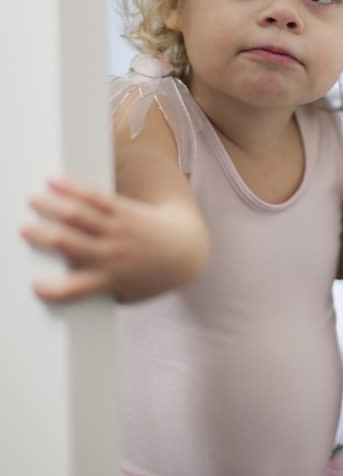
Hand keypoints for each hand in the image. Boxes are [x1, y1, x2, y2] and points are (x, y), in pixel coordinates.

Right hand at [21, 176, 208, 303]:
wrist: (185, 251)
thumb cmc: (150, 277)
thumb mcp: (126, 295)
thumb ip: (99, 293)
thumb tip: (66, 288)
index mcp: (109, 280)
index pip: (76, 289)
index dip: (54, 290)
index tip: (34, 285)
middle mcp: (112, 254)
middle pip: (71, 243)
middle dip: (43, 235)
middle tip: (23, 229)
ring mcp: (119, 230)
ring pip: (80, 216)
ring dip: (53, 206)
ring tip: (33, 199)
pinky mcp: (125, 209)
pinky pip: (96, 197)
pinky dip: (73, 188)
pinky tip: (56, 181)